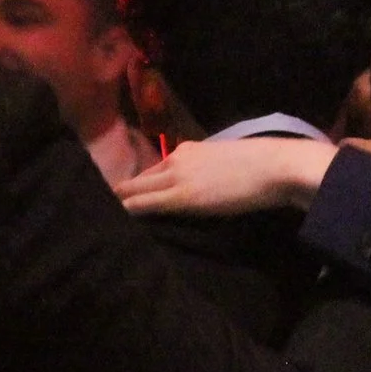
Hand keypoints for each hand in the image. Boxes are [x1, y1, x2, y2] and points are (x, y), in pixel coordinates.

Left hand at [116, 136, 336, 216]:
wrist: (275, 166)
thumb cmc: (261, 167)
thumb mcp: (226, 163)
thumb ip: (206, 172)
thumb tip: (202, 187)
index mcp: (187, 150)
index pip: (153, 169)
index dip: (136, 185)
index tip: (119, 197)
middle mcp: (176, 159)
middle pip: (137, 179)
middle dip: (117, 194)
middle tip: (95, 208)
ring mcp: (176, 177)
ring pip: (134, 191)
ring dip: (117, 204)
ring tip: (98, 218)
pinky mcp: (181, 196)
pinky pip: (144, 205)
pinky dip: (126, 212)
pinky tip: (112, 221)